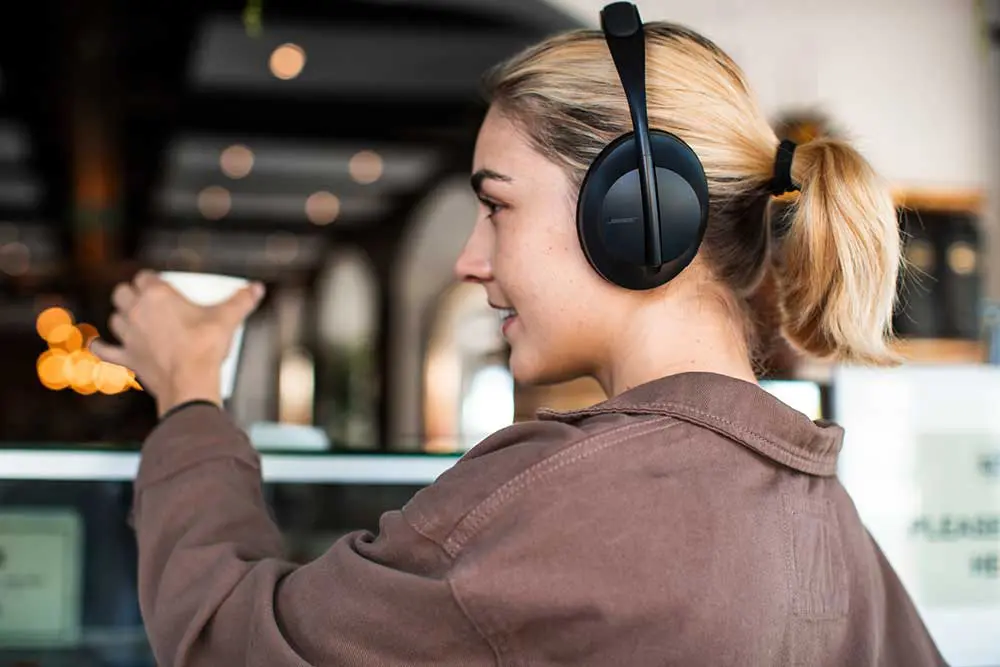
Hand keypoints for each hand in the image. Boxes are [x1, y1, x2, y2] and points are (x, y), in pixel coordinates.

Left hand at [90, 270, 264, 416]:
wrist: (190, 380)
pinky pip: (104, 351)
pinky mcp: (126, 358)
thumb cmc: (206, 345)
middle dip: (130, 293)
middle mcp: (138, 311)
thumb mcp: (228, 318)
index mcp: (158, 295)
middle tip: (144, 298)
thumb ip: (242, 300)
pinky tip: (97, 346)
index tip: (159, 283)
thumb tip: (258, 288)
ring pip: (114, 318)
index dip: (151, 279)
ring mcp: (129, 336)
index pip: (145, 277)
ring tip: (132, 319)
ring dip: (121, 317)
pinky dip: (100, 348)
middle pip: (122, 292)